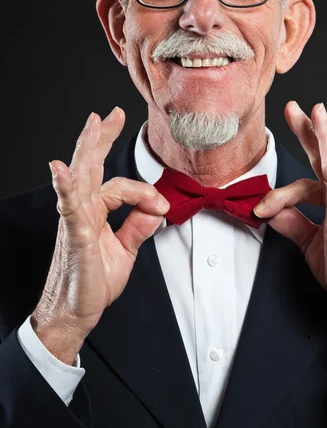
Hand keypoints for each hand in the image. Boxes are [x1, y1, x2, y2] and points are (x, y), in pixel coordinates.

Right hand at [31, 107, 169, 361]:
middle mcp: (84, 211)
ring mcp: (76, 222)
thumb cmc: (93, 282)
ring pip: (82, 178)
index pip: (121, 186)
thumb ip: (138, 227)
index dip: (145, 191)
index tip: (162, 205)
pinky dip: (65, 187)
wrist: (75, 313)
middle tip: (110, 114)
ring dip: (88, 149)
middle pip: (92, 166)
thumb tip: (156, 209)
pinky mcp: (75, 238)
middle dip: (101, 138)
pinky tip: (61, 169)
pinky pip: (70, 209)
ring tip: (93, 124)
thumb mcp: (124, 251)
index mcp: (95, 212)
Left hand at [254, 101, 326, 334]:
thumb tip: (268, 211)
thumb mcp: (309, 242)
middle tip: (294, 107)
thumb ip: (291, 223)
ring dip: (320, 138)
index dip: (296, 156)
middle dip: (309, 129)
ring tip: (314, 112)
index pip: (312, 171)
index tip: (280, 148)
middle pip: (324, 156)